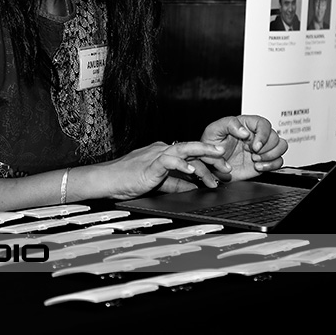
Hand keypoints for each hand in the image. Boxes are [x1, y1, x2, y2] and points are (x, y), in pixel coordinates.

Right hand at [102, 141, 226, 200]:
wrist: (107, 180)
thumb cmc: (127, 180)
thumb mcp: (159, 183)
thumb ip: (177, 183)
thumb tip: (194, 186)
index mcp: (164, 153)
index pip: (191, 155)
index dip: (209, 162)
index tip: (223, 171)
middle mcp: (162, 150)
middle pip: (192, 149)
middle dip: (212, 156)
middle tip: (227, 164)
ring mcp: (156, 154)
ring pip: (184, 149)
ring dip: (202, 154)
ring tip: (217, 157)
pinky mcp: (150, 164)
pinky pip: (168, 161)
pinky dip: (181, 164)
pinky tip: (192, 170)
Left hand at [193, 115, 287, 183]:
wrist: (211, 166)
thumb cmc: (211, 145)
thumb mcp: (213, 130)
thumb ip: (228, 124)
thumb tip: (245, 131)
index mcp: (246, 125)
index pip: (264, 124)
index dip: (263, 135)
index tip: (255, 146)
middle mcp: (256, 136)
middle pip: (275, 136)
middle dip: (266, 147)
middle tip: (253, 154)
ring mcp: (261, 149)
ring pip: (281, 146)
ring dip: (272, 155)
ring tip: (256, 160)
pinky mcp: (264, 161)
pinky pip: (279, 161)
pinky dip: (272, 165)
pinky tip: (258, 167)